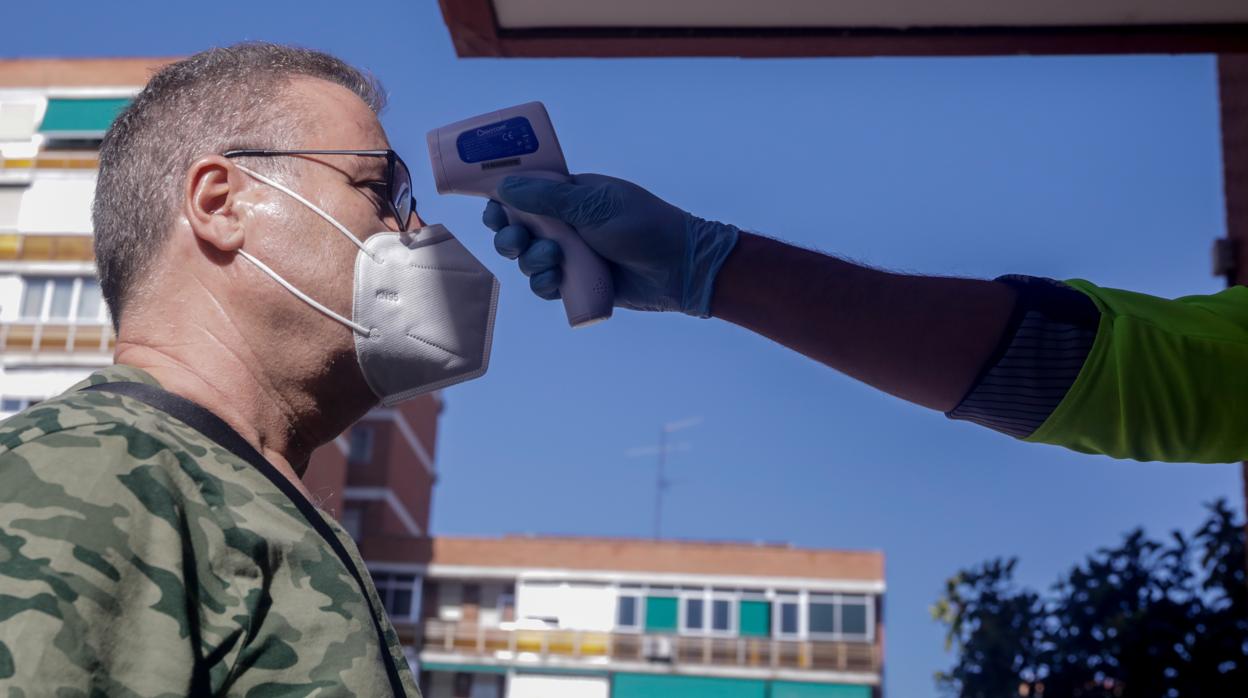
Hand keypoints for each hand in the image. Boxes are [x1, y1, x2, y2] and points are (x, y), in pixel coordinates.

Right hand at [483, 174, 739, 316]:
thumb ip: (548, 198)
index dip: (502, 203)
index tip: (493, 210)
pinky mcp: (577, 283)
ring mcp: (571, 255)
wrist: (678, 268)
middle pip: (517, 231)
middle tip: (518, 240)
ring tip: (554, 258)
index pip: (523, 196)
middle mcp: (566, 224)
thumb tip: (504, 186)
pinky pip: (544, 286)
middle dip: (509, 237)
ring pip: (527, 261)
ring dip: (531, 261)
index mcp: (570, 196)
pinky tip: (556, 281)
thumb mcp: (594, 205)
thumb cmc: (642, 226)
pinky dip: (543, 285)